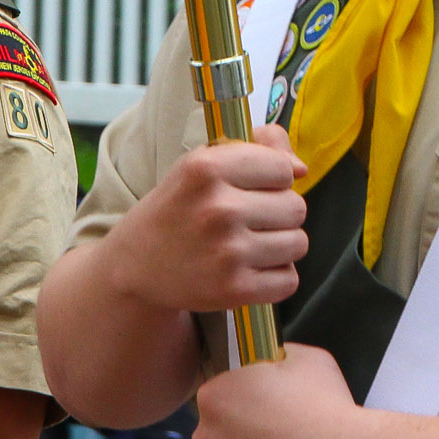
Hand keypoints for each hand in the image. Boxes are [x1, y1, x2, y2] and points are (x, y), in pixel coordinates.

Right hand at [102, 125, 308, 315]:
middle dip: (279, 214)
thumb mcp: (204, 162)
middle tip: (248, 220)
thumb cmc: (179, 206)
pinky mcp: (234, 290)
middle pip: (296, 207)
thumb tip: (302, 169)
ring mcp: (227, 252)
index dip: (273, 179)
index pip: (283, 170)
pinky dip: (275, 277)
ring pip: (298, 243)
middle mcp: (218, 209)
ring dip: (280, 245)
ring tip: (248, 244)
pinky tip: (248, 269)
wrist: (136, 265)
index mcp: (207, 169)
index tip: (252, 188)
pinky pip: (289, 280)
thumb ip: (259, 148)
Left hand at [194, 343, 372, 438]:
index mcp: (215, 396)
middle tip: (279, 435)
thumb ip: (274, 358)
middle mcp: (205, 438)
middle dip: (241, 433)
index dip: (245, 398)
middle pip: (218, 433)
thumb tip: (272, 365)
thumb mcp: (303, 357)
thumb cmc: (326, 406)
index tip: (268, 406)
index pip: (218, 395)